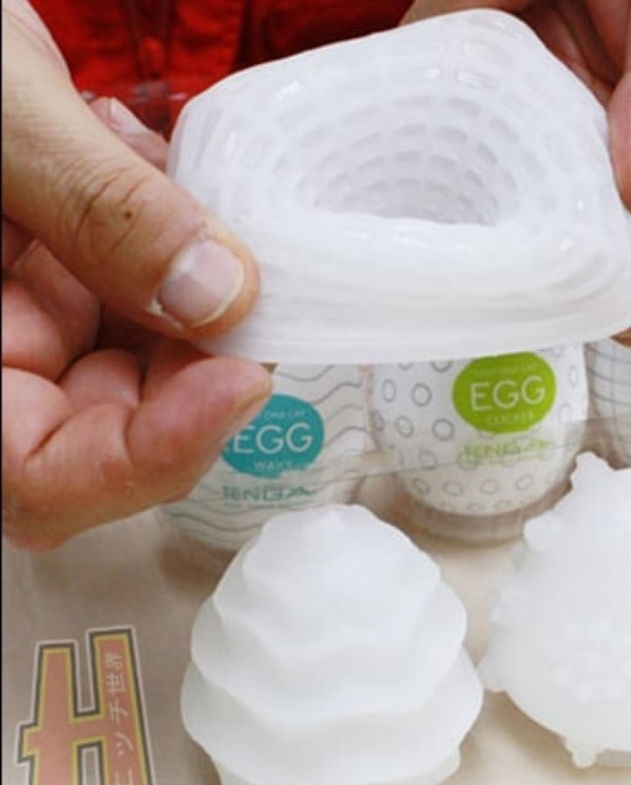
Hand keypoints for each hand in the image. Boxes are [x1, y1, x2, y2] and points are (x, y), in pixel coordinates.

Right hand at [2, 0, 271, 549]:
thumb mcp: (1, 119)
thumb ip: (101, 209)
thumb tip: (222, 296)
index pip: (43, 476)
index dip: (151, 455)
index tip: (242, 383)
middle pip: (114, 427)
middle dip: (205, 369)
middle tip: (262, 294)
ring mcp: (28, 323)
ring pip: (146, 365)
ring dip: (206, 304)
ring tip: (205, 208)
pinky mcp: (62, 281)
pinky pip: (146, 300)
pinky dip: (185, 257)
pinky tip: (173, 185)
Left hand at [403, 0, 630, 342]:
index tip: (599, 298)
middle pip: (602, 276)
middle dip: (561, 289)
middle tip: (512, 277)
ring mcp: (562, 161)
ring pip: (530, 246)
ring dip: (496, 254)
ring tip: (462, 244)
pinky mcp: (500, 134)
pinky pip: (471, 188)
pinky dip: (448, 198)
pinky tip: (427, 202)